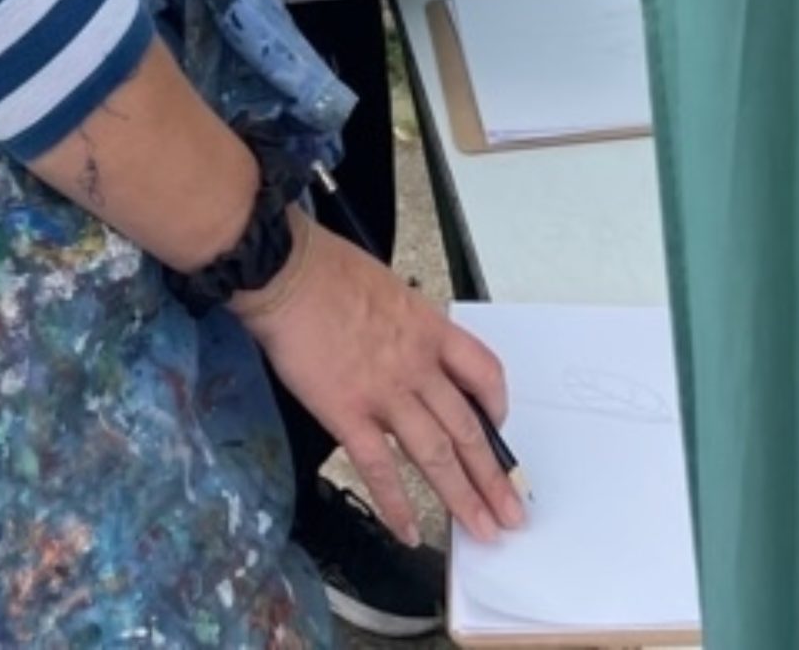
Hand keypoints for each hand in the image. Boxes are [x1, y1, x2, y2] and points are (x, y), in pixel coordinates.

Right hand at [235, 219, 525, 546]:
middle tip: (511, 511)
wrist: (286, 269)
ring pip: (436, 455)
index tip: (499, 432)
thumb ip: (406, 326)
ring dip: (462, 498)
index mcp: (429, 328)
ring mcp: (384, 391)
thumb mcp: (388, 288)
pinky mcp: (347, 411)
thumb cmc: (327, 269)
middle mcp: (416, 364)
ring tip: (481, 529)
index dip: (498, 409)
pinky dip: (396, 504)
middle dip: (494, 477)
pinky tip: (408, 530)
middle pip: (467, 429)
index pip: (485, 374)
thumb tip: (407, 351)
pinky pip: (379, 468)